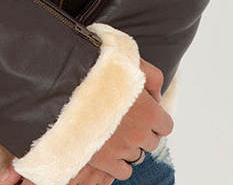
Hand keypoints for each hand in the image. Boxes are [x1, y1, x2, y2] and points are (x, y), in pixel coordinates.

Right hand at [0, 58, 169, 184]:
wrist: (67, 82)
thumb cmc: (99, 68)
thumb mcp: (133, 61)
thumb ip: (153, 79)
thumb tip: (157, 98)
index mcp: (150, 112)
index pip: (165, 126)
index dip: (154, 118)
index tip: (143, 111)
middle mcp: (140, 134)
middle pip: (151, 142)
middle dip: (141, 131)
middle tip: (124, 119)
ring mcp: (122, 150)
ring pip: (136, 156)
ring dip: (128, 146)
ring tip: (112, 130)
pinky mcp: (105, 161)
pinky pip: (123, 172)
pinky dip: (118, 162)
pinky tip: (108, 147)